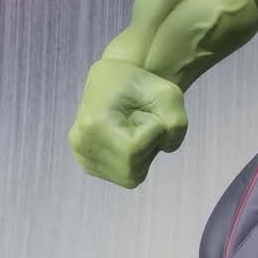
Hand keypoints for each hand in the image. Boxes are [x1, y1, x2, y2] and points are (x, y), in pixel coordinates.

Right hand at [68, 59, 187, 187]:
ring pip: (131, 176)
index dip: (153, 133)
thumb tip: (166, 148)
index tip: (146, 112)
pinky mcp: (89, 165)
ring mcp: (82, 157)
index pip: (133, 150)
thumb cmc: (143, 86)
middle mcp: (81, 144)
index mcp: (93, 123)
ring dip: (143, 155)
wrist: (116, 80)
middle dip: (148, 146)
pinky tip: (126, 139)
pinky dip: (135, 160)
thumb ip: (177, 123)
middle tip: (141, 121)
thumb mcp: (169, 94)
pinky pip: (127, 176)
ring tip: (133, 130)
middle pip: (133, 168)